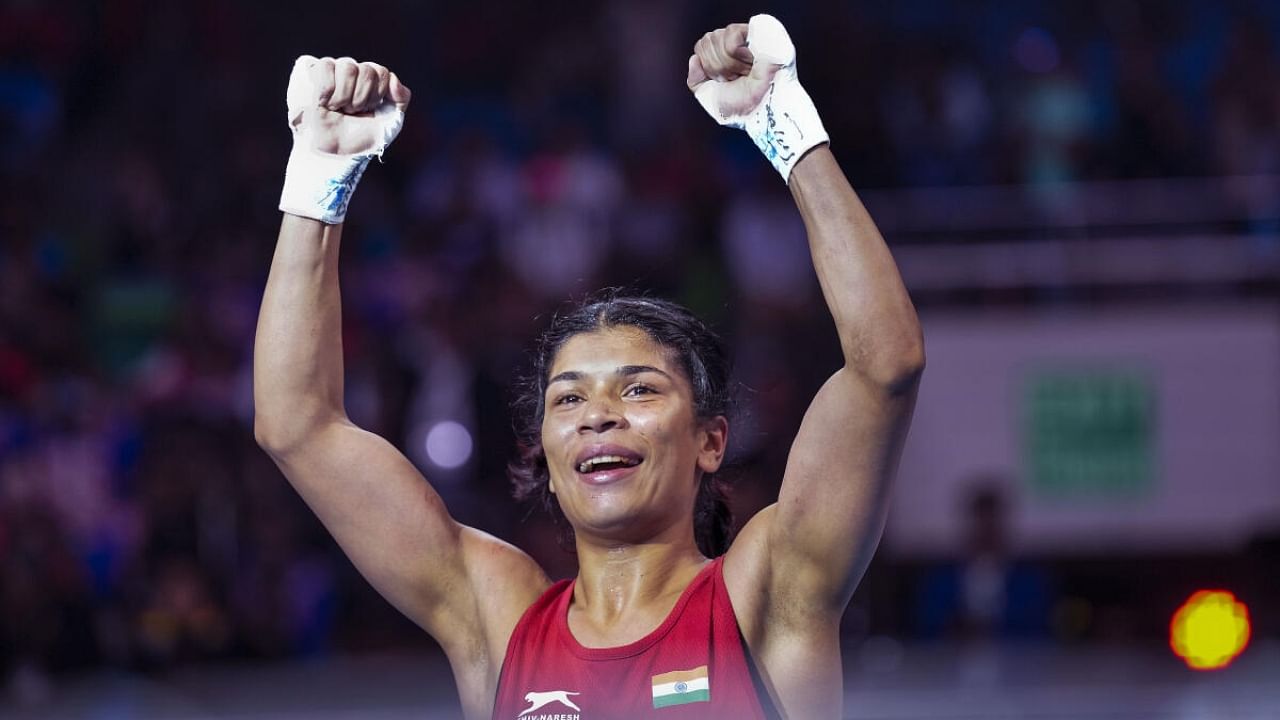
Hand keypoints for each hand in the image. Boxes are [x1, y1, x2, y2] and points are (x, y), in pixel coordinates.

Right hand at [288, 56, 410, 155]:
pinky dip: (327, 89)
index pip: (382, 73)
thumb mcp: (391, 122)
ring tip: (339, 108)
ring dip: (345, 96)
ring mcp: (335, 71)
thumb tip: (394, 81)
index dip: (376, 96)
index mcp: (374, 79)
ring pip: (348, 67)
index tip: (368, 111)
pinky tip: (325, 102)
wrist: (338, 152)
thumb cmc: (362, 137)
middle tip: (352, 112)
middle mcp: (355, 71)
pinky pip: (326, 66)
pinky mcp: (315, 75)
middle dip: (361, 99)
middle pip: (366, 70)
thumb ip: (401, 99)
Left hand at [686, 16, 825, 181]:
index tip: (724, 81)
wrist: (762, 112)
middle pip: (707, 40)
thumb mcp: (709, 98)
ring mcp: (747, 36)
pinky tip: (749, 63)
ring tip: (745, 73)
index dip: (708, 66)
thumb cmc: (741, 108)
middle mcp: (734, 43)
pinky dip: (735, 53)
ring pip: (716, 37)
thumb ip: (695, 81)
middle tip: (736, 78)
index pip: (701, 47)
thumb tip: (694, 58)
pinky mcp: (759, 31)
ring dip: (728, 64)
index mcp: (723, 56)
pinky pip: (731, 33)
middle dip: (717, 67)